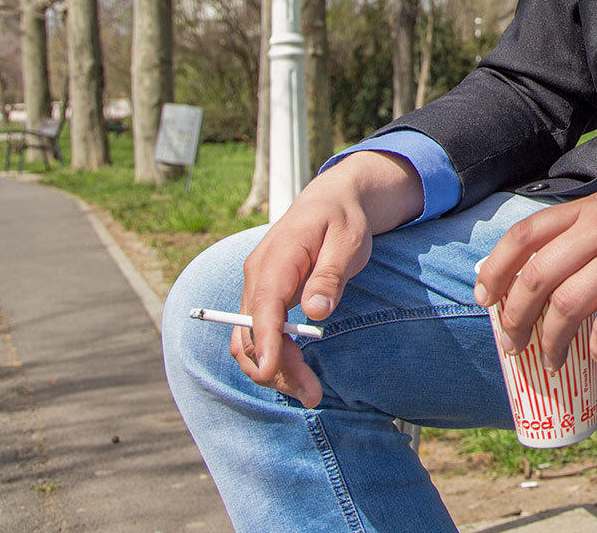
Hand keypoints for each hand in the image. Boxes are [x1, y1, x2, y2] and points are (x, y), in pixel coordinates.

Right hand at [233, 151, 423, 407]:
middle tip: (313, 395)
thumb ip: (330, 276)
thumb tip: (316, 311)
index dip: (265, 341)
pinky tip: (293, 372)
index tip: (271, 371)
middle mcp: (257, 274)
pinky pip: (256, 332)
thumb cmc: (343, 220)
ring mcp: (256, 286)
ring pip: (248, 338)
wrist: (331, 201)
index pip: (263, 306)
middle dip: (275, 368)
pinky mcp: (262, 296)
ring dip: (272, 368)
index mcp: (278, 257)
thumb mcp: (348, 241)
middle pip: (252, 331)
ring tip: (308, 392)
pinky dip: (270, 356)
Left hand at [474, 141, 596, 371]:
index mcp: (593, 207)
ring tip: (552, 362)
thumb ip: (593, 229)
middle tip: (512, 345)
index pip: (524, 235)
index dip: (495, 270)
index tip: (484, 299)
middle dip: (513, 318)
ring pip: (565, 307)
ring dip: (551, 343)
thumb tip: (556, 272)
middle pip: (535, 276)